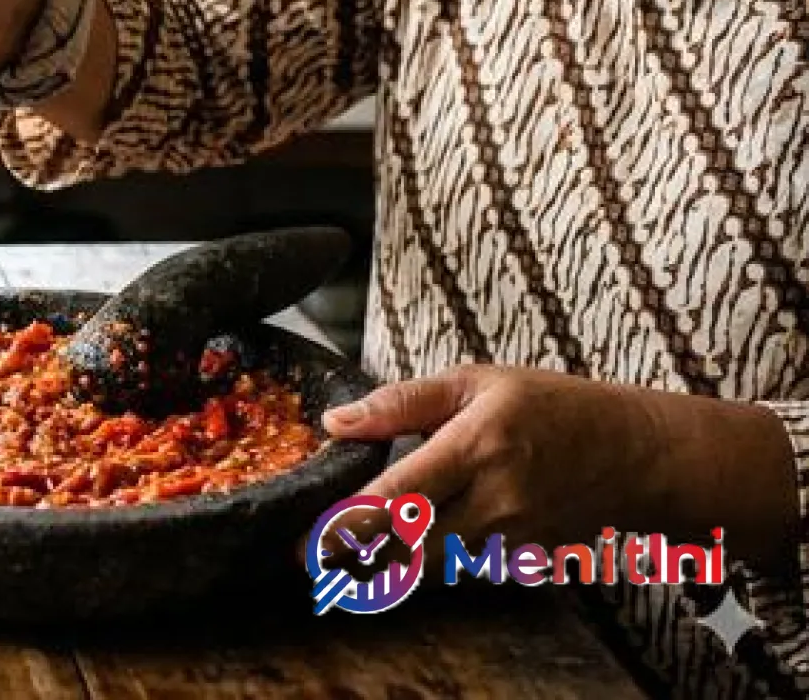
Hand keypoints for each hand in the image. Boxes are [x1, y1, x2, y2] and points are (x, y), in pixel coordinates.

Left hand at [323, 365, 796, 562]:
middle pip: (408, 547)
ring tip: (345, 553)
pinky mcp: (524, 559)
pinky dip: (428, 561)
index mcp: (477, 447)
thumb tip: (336, 422)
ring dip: (388, 561)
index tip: (306, 542)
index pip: (399, 499)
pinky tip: (403, 548)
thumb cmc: (554, 406)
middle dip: (356, 556)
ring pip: (431, 565)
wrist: (641, 454)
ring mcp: (513, 537)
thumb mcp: (476, 381)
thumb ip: (401, 404)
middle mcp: (495, 500)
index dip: (347, 526)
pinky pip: (461, 567)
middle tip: (311, 556)